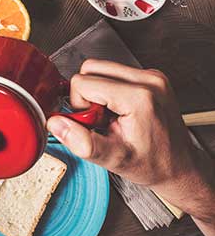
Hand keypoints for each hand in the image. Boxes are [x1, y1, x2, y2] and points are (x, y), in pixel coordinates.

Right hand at [47, 60, 214, 223]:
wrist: (181, 167)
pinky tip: (118, 110)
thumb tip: (55, 124)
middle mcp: (149, 80)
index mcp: (140, 97)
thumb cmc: (153, 164)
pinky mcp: (152, 76)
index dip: (80, 106)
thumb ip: (82, 142)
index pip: (83, 82)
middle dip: (86, 95)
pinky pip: (114, 71)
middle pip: (90, 68)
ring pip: (100, 67)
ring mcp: (152, 76)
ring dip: (97, 91)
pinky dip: (108, 89)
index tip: (96, 125)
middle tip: (101, 120)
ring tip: (111, 116)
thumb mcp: (114, 159)